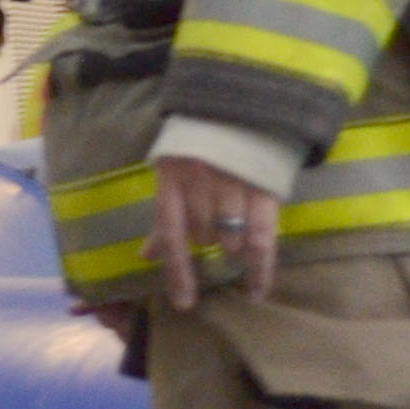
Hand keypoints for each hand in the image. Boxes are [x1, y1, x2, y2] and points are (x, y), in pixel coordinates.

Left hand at [152, 151, 279, 309]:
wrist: (243, 104)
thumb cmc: (200, 145)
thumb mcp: (173, 171)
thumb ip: (165, 217)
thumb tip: (145, 256)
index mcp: (172, 176)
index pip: (171, 231)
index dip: (177, 271)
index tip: (184, 304)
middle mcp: (201, 182)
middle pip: (203, 235)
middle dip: (207, 241)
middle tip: (215, 230)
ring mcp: (234, 185)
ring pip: (230, 239)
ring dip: (231, 246)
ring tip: (235, 235)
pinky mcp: (264, 189)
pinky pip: (262, 239)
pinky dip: (259, 267)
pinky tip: (256, 288)